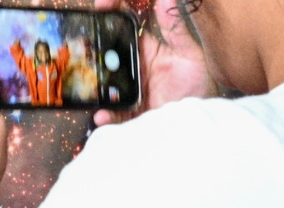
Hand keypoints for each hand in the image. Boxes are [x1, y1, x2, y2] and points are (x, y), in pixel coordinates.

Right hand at [90, 0, 211, 125]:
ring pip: (103, 84)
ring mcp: (127, 90)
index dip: (112, 9)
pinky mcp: (129, 114)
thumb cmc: (196, 86)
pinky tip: (102, 114)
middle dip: (91, 45)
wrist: (201, 119)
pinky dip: (105, 116)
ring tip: (88, 80)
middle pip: (106, 52)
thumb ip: (175, 27)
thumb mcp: (188, 54)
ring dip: (93, 84)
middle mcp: (131, 68)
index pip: (124, 24)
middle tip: (83, 39)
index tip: (103, 4)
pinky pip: (113, 115)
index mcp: (145, 49)